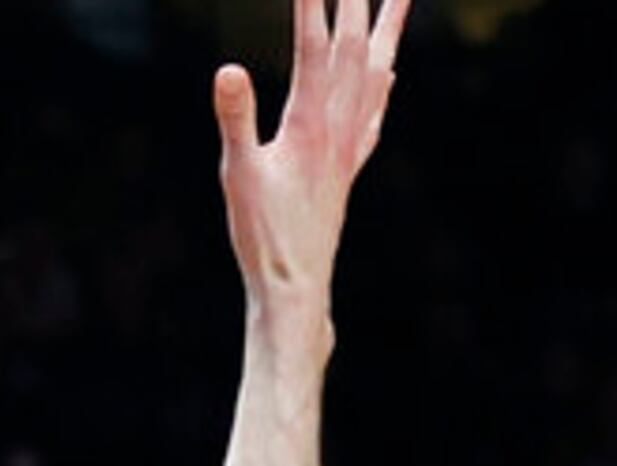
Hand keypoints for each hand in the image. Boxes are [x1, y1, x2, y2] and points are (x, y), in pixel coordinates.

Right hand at [217, 0, 406, 309]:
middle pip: (355, 47)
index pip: (314, 46)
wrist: (298, 286)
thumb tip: (228, 70)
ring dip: (389, 29)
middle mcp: (339, 128)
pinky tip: (389, 72)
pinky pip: (375, 111)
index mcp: (310, 124)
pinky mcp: (349, 166)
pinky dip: (383, 81)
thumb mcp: (236, 175)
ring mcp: (349, 146)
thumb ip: (236, 119)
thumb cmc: (262, 236)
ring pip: (377, 72)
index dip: (314, 2)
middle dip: (358, 0)